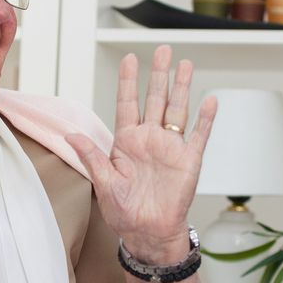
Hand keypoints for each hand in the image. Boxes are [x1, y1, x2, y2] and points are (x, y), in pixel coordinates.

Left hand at [66, 46, 217, 262]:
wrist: (148, 233)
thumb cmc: (125, 212)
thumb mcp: (103, 183)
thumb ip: (91, 157)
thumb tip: (72, 135)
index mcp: (127, 142)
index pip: (127, 104)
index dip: (129, 81)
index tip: (129, 58)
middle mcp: (149, 140)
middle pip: (155, 99)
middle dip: (159, 74)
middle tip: (162, 50)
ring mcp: (170, 148)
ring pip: (177, 110)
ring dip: (181, 88)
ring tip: (185, 64)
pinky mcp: (189, 161)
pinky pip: (199, 136)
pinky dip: (205, 118)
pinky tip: (210, 100)